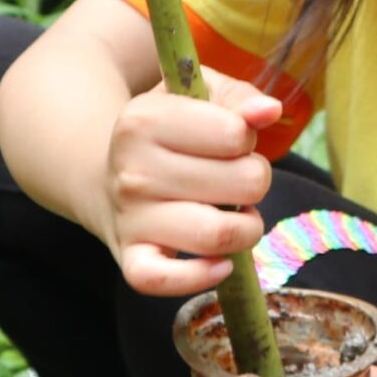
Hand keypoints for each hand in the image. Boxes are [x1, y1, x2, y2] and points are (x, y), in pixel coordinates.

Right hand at [97, 71, 282, 295]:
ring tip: (236, 214)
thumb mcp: (198, 96)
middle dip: (255, 180)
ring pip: (218, 234)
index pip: (235, 134)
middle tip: (237, 178)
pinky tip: (221, 264)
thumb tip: (269, 110)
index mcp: (145, 120)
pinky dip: (201, 277)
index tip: (232, 140)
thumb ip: (239, 98)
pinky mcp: (131, 259)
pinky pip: (163, 281)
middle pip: (244, 183)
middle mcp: (133, 170)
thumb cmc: (169, 132)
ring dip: (247, 228)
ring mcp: (131, 218)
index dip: (247, 137)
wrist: (108, 174)